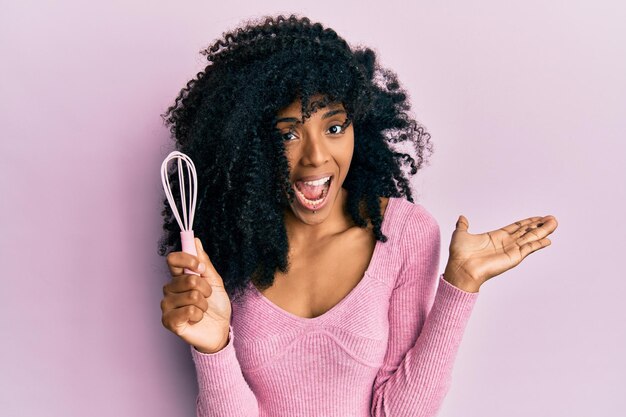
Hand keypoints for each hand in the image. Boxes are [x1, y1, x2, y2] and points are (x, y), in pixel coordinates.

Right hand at [161, 238, 231, 352]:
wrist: (220, 329)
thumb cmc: (216, 305)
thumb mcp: (215, 281)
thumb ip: (204, 262)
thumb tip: (195, 241)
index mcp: (179, 277)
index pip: (173, 259)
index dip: (187, 259)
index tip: (201, 267)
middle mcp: (170, 289)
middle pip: (188, 279)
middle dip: (205, 288)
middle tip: (207, 296)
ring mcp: (167, 305)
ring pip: (191, 296)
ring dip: (204, 304)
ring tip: (202, 310)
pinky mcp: (169, 321)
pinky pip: (189, 310)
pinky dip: (199, 315)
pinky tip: (196, 319)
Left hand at [443, 214, 558, 291]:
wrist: (461, 268)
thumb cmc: (459, 254)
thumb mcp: (461, 234)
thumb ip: (463, 226)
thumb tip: (462, 218)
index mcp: (495, 237)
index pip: (515, 227)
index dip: (527, 222)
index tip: (538, 217)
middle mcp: (505, 244)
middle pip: (526, 232)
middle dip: (539, 225)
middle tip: (552, 218)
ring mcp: (510, 250)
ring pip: (530, 238)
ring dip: (543, 231)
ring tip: (554, 223)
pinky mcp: (513, 257)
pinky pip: (528, 249)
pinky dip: (538, 244)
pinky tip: (548, 240)